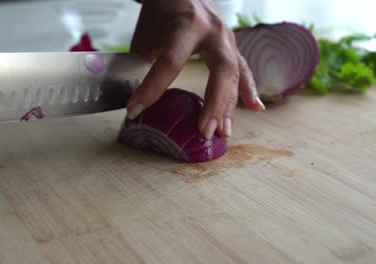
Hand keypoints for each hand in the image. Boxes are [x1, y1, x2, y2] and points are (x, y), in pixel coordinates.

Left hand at [127, 0, 264, 138]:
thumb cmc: (162, 11)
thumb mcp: (147, 33)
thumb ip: (142, 63)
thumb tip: (135, 99)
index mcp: (187, 24)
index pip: (171, 62)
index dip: (152, 88)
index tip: (135, 110)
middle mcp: (214, 31)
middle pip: (221, 71)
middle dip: (214, 104)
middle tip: (204, 131)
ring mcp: (227, 38)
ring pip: (236, 74)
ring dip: (230, 106)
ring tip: (225, 132)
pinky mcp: (231, 46)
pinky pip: (243, 70)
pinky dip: (248, 91)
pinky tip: (256, 109)